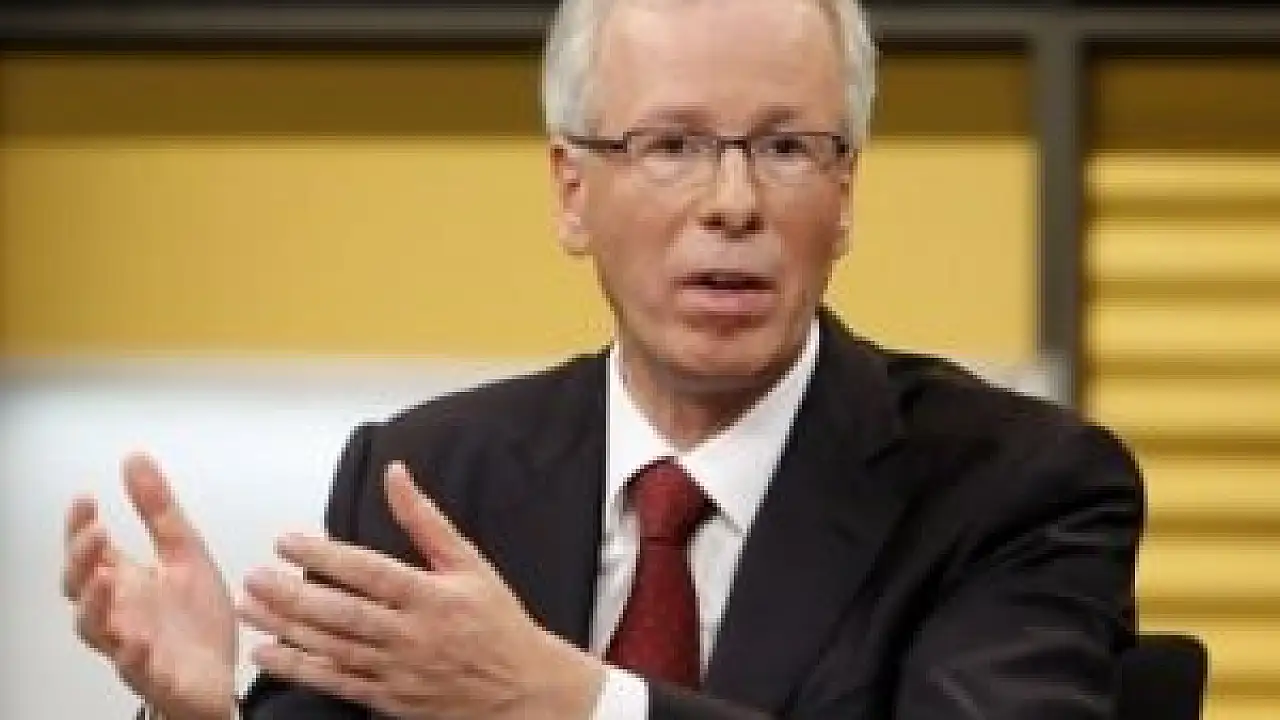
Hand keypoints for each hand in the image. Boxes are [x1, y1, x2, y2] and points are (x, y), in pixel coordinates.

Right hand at [62, 454, 237, 719]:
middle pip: (80, 588)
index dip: (79, 527)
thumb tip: (136, 460)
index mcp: (126, 583)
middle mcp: (121, 613)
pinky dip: (132, 655)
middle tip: (95, 532)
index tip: (86, 499)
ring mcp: (131, 645)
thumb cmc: (195, 622)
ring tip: (105, 579)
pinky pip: (134, 669)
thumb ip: (160, 511)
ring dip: (95, 604)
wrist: (222, 675)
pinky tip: (137, 641)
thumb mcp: (186, 553)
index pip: (90, 552)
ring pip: (95, 629)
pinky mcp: (154, 675)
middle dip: (81, 560)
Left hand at [239, 462, 604, 719]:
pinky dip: (301, 669)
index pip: (369, 571)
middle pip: (343, 613)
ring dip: (286, 629)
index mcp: (432, 596)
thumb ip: (425, 520)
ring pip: (333, 648)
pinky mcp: (390, 700)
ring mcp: (399, 671)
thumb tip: (396, 475)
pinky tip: (270, 654)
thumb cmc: (497, 623)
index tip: (287, 540)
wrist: (523, 691)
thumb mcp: (469, 563)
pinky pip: (338, 684)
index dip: (325, 555)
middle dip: (293, 595)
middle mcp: (413, 635)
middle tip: (255, 576)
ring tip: (251, 609)